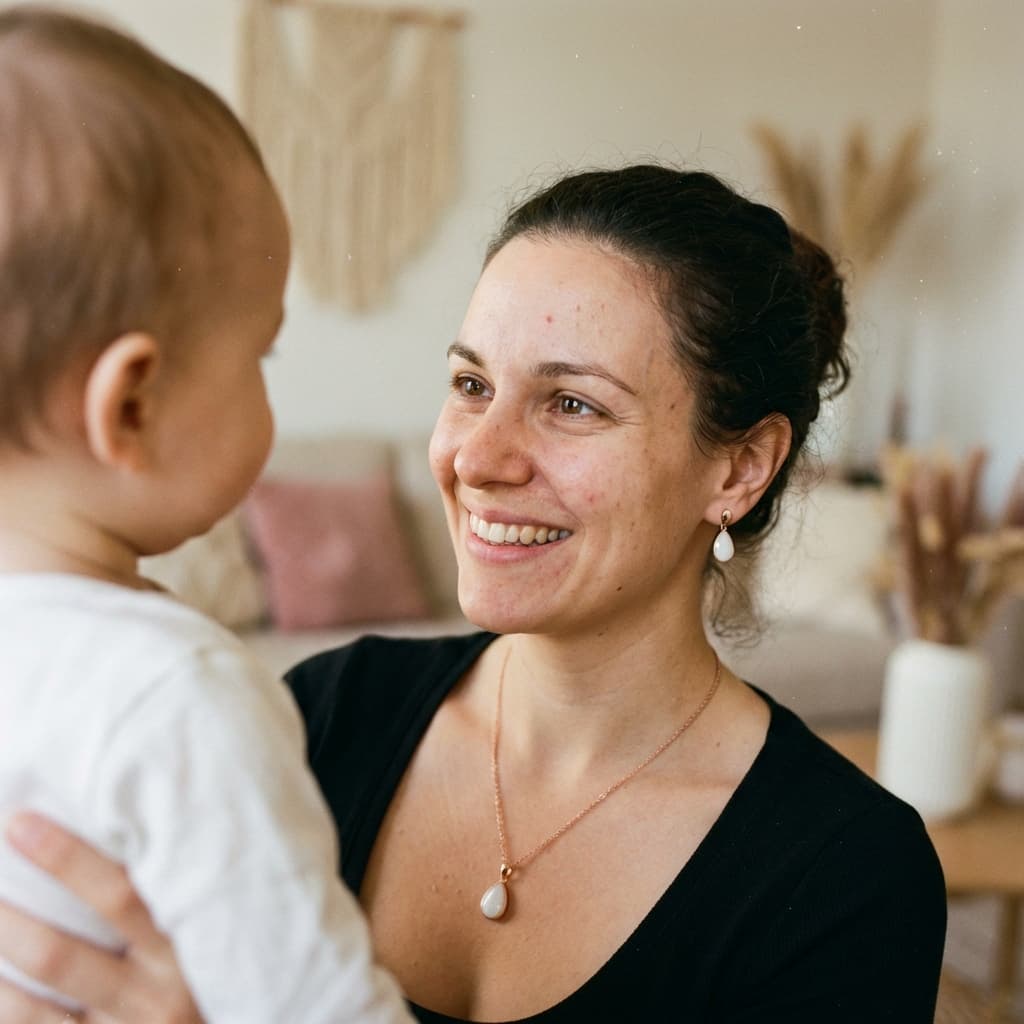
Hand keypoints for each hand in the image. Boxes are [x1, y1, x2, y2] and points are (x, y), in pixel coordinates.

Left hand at [0, 812, 200, 1022]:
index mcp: (185, 951)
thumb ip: (168, 893)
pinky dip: (3, 1007)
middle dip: (8, 922)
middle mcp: (154, 998)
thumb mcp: (207, 933)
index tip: (20, 824)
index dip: (66, 861)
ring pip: (30, 1008)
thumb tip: (115, 827)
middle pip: (58, 958)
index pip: (120, 897)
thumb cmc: (209, 973)